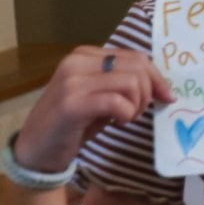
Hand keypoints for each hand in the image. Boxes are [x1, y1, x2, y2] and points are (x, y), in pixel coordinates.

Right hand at [13, 46, 173, 174]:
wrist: (37, 150)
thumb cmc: (74, 123)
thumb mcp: (102, 95)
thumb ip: (125, 82)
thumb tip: (164, 86)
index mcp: (85, 54)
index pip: (136, 57)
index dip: (157, 78)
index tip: (166, 97)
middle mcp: (77, 61)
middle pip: (138, 67)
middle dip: (148, 92)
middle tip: (137, 112)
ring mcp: (72, 81)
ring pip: (132, 82)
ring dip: (137, 105)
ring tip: (125, 118)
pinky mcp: (72, 103)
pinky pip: (117, 102)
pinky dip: (126, 114)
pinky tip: (117, 123)